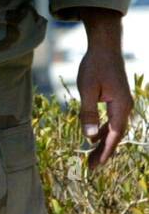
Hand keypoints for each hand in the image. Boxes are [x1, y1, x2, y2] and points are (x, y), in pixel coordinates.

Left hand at [74, 9, 132, 170]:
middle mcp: (125, 107)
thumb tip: (89, 137)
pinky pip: (112, 120)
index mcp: (121, 106)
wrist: (105, 47)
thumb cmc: (94, 66)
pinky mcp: (118, 99)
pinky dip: (104, 130)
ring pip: (114, 128)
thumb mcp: (87, 90)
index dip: (105, 152)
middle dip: (104, 151)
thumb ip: (87, 114)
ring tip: (91, 156)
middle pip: (116, 135)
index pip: (114, 136)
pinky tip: (94, 137)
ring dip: (104, 141)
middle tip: (91, 167)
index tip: (96, 166)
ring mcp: (123, 103)